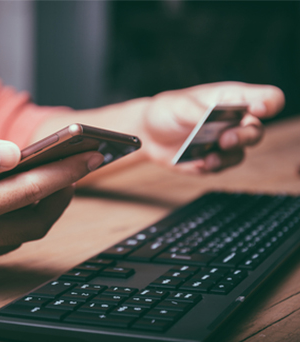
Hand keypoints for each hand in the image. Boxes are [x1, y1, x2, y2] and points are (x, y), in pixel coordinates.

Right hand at [0, 138, 103, 270]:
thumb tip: (16, 152)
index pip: (35, 189)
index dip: (68, 170)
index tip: (93, 155)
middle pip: (38, 220)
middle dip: (65, 194)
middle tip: (77, 169)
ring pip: (24, 234)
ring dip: (45, 209)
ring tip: (55, 183)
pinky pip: (5, 240)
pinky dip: (22, 220)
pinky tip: (21, 202)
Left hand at [141, 81, 284, 172]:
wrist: (148, 134)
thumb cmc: (166, 111)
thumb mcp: (179, 105)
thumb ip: (198, 112)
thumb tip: (210, 119)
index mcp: (231, 99)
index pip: (266, 99)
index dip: (268, 104)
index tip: (256, 110)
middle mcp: (233, 122)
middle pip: (256, 131)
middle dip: (244, 137)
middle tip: (225, 139)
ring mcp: (223, 143)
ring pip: (239, 153)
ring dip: (227, 157)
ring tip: (209, 158)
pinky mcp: (212, 160)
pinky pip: (220, 167)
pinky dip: (211, 166)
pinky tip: (198, 163)